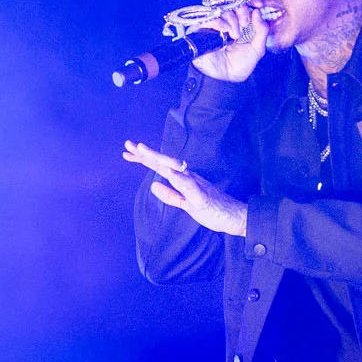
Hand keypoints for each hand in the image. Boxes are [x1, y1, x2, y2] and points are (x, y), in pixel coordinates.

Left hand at [123, 139, 248, 235]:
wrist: (234, 216)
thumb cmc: (211, 209)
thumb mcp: (185, 203)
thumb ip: (170, 195)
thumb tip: (154, 185)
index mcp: (183, 179)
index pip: (160, 166)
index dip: (144, 158)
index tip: (127, 152)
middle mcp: (189, 178)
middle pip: (165, 163)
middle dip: (147, 154)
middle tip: (130, 144)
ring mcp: (196, 186)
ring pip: (176, 169)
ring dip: (160, 160)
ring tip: (144, 152)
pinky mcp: (203, 198)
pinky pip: (191, 188)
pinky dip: (180, 181)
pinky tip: (169, 175)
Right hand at [190, 0, 269, 81]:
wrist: (220, 78)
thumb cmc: (237, 66)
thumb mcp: (257, 50)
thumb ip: (262, 31)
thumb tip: (258, 12)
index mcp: (244, 25)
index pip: (248, 5)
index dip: (253, 0)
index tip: (258, 4)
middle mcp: (230, 22)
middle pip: (236, 3)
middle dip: (243, 11)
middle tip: (245, 23)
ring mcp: (216, 23)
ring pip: (225, 9)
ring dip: (232, 20)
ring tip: (234, 35)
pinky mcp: (203, 27)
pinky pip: (212, 16)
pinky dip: (220, 21)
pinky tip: (224, 30)